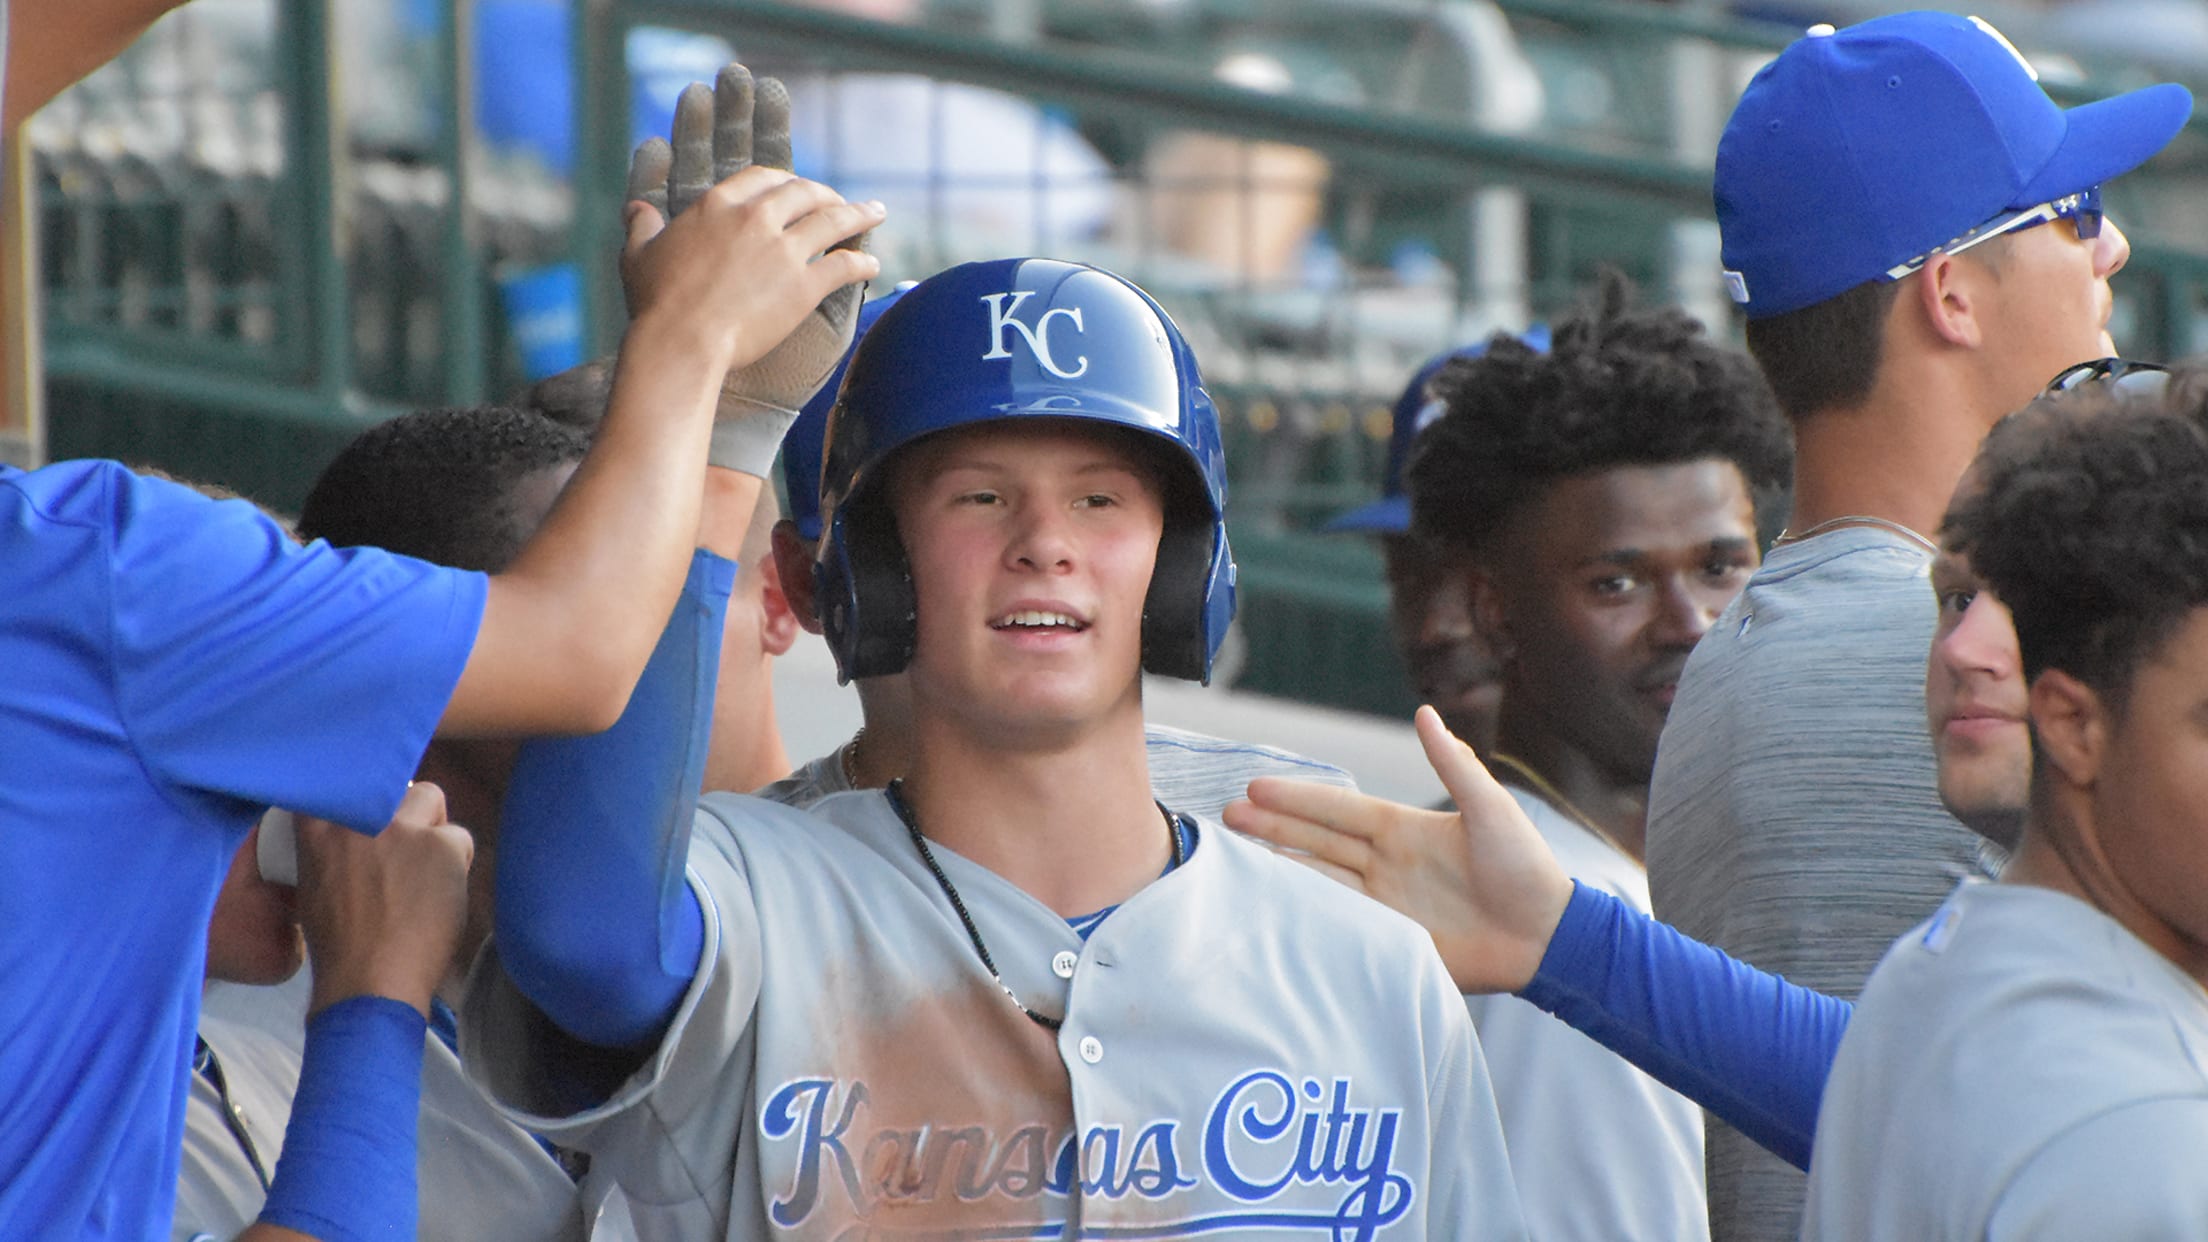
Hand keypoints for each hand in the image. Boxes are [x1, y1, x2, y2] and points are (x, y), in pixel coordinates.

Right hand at [294, 783, 474, 1018]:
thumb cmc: (340, 945)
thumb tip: (357, 832)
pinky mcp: (440, 845)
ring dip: (431, 823)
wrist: (370, 979)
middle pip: (392, 783)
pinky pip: (460, 836)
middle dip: (402, 806)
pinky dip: (456, 861)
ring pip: (430, 795)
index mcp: (320, 827)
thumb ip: (332, 848)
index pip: (341, 780)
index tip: (369, 802)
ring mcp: (401, 828)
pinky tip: (443, 891)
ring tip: (427, 864)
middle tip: (406, 839)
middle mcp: (360, 817)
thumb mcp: (313, 885)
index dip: (361, 788)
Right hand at [624, 63, 880, 474]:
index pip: (763, 177)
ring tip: (877, 212)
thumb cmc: (655, 304)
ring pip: (833, 220)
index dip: (785, 180)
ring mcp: (783, 250)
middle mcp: (755, 217)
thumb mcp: (637, 255)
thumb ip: (641, 225)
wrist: (681, 342)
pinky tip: (873, 266)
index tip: (795, 187)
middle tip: (839, 199)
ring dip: (860, 214)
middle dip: (826, 192)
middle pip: (804, 191)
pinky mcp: (804, 285)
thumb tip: (636, 208)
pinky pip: (843, 265)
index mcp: (718, 204)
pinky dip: (862, 262)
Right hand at [1221, 706, 1573, 992]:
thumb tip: (1424, 713)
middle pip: (1316, 842)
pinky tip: (1274, 904)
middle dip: (1272, 827)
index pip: (1337, 810)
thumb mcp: (1490, 807)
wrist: (1547, 937)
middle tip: (1226, 816)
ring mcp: (1384, 904)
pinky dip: (1305, 912)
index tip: (1254, 787)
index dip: (1297, 798)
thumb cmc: (1526, 867)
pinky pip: (1338, 923)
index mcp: (1403, 830)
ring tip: (1235, 855)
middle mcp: (1385, 864)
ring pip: (1318, 879)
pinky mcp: (1389, 942)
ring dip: (1279, 865)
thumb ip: (1454, 764)